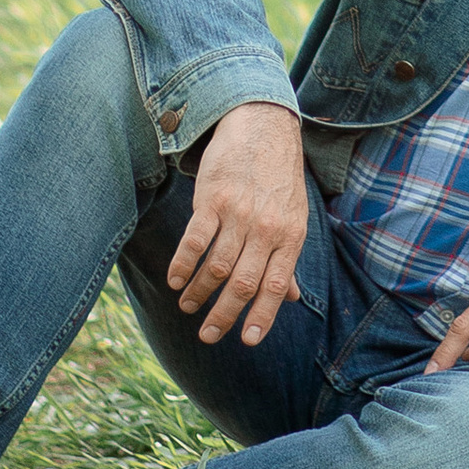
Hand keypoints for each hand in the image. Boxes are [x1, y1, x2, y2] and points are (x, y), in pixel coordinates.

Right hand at [166, 101, 308, 346]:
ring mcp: (239, 213)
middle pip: (243, 283)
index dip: (262, 316)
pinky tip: (175, 280)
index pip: (276, 285)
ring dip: (199, 292)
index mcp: (290, 235)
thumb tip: (292, 298)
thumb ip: (288, 259)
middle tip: (207, 335)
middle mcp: (266, 227)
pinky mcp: (213, 198)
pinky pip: (195, 241)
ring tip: (187, 305)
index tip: (247, 341)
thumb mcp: (294, 216)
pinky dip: (183, 265)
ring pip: (217, 266)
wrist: (263, 126)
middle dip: (223, 316)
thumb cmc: (279, 178)